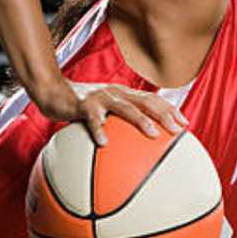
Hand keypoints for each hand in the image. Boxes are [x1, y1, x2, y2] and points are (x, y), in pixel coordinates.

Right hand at [39, 80, 186, 145]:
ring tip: (153, 134)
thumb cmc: (80, 106)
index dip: (170, 109)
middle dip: (164, 114)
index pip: (152, 99)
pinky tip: (104, 143)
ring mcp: (100, 97)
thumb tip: (136, 145)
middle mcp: (116, 93)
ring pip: (125, 107)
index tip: (185, 123)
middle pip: (146, 101)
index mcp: (124, 94)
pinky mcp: (83, 105)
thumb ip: (120, 122)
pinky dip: (99, 129)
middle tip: (178, 130)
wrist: (52, 92)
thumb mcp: (105, 112)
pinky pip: (92, 118)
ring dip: (140, 120)